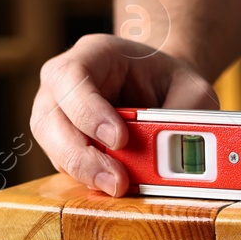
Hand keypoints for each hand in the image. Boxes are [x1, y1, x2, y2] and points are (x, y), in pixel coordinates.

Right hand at [32, 34, 218, 194]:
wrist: (161, 88)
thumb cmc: (171, 82)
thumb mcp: (191, 88)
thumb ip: (187, 113)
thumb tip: (178, 148)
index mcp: (94, 53)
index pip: (72, 76)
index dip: (89, 111)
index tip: (119, 139)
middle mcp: (64, 82)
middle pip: (49, 117)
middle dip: (81, 154)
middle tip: (116, 180)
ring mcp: (57, 112)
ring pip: (51, 144)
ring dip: (82, 169)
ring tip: (117, 186)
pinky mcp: (62, 142)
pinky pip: (64, 162)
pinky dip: (86, 176)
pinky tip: (111, 183)